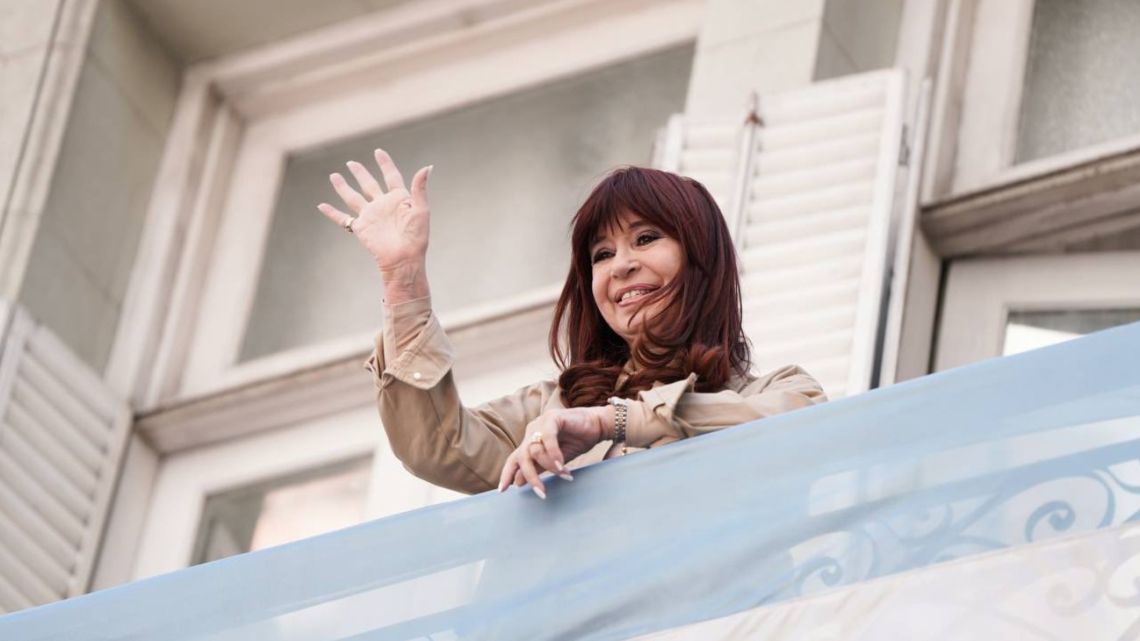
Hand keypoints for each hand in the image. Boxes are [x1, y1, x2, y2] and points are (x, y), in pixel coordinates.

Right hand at [317, 149, 431, 299]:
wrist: (404, 258)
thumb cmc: (417, 236)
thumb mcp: (421, 209)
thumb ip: (420, 188)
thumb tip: (428, 167)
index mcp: (399, 199)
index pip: (391, 176)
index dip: (385, 164)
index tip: (378, 152)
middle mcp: (383, 205)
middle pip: (368, 184)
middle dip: (360, 173)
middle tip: (351, 163)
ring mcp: (370, 216)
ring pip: (353, 197)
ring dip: (343, 187)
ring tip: (334, 176)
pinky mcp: (361, 228)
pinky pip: (343, 219)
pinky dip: (332, 213)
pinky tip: (321, 206)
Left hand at [497, 406, 614, 497]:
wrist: (598, 425)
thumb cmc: (578, 441)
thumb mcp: (556, 461)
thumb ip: (538, 468)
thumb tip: (518, 482)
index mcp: (531, 441)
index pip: (514, 458)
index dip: (507, 473)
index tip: (502, 490)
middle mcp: (532, 431)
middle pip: (521, 456)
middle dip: (530, 476)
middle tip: (541, 492)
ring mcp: (541, 423)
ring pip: (535, 450)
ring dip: (549, 466)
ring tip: (564, 474)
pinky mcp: (552, 418)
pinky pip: (547, 439)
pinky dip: (553, 454)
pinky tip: (561, 465)